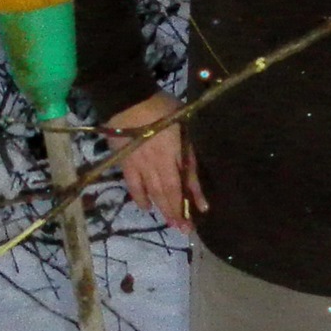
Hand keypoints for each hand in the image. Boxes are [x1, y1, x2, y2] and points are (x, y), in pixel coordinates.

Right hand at [105, 91, 206, 232]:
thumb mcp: (183, 121)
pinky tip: (146, 208)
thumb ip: (188, 144)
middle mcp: (160, 162)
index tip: (204, 209)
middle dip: (179, 211)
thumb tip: (194, 164)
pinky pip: (134, 185)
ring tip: (172, 225)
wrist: (129, 101)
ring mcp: (142, 164)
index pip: (189, 176)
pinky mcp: (126, 163)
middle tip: (186, 230)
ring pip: (154, 192)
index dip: (196, 194)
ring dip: (164, 209)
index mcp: (176, 150)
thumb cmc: (161, 107)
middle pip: (171, 190)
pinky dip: (140, 197)